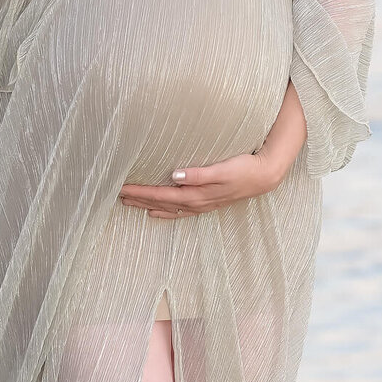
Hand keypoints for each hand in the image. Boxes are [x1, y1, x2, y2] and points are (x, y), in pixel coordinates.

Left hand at [118, 151, 282, 217]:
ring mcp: (201, 204)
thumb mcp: (222, 170)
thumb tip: (175, 175)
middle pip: (160, 203)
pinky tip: (157, 212)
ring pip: (167, 208)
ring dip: (147, 205)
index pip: (161, 194)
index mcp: (196, 195)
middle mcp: (196, 203)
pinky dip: (165, 212)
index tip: (122, 188)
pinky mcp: (207, 202)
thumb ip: (199, 174)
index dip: (140, 192)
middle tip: (116, 194)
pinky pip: (179, 211)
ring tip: (129, 203)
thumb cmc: (244, 170)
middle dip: (138, 199)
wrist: (265, 177)